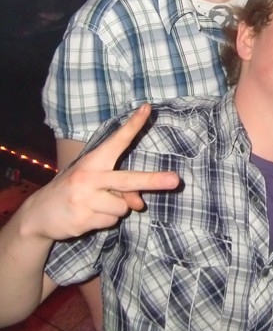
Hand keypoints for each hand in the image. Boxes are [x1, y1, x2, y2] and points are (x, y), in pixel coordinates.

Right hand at [26, 104, 178, 240]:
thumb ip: (119, 188)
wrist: (39, 214)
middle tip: (176, 180)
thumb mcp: (93, 183)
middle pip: (128, 180)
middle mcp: (88, 177)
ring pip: (123, 207)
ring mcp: (85, 200)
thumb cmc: (74, 190)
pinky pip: (111, 221)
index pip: (117, 141)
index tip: (147, 109)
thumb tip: (138, 204)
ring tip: (95, 204)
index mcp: (92, 161)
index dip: (133, 125)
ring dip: (116, 208)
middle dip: (153, 180)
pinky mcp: (83, 220)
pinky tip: (88, 215)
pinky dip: (105, 220)